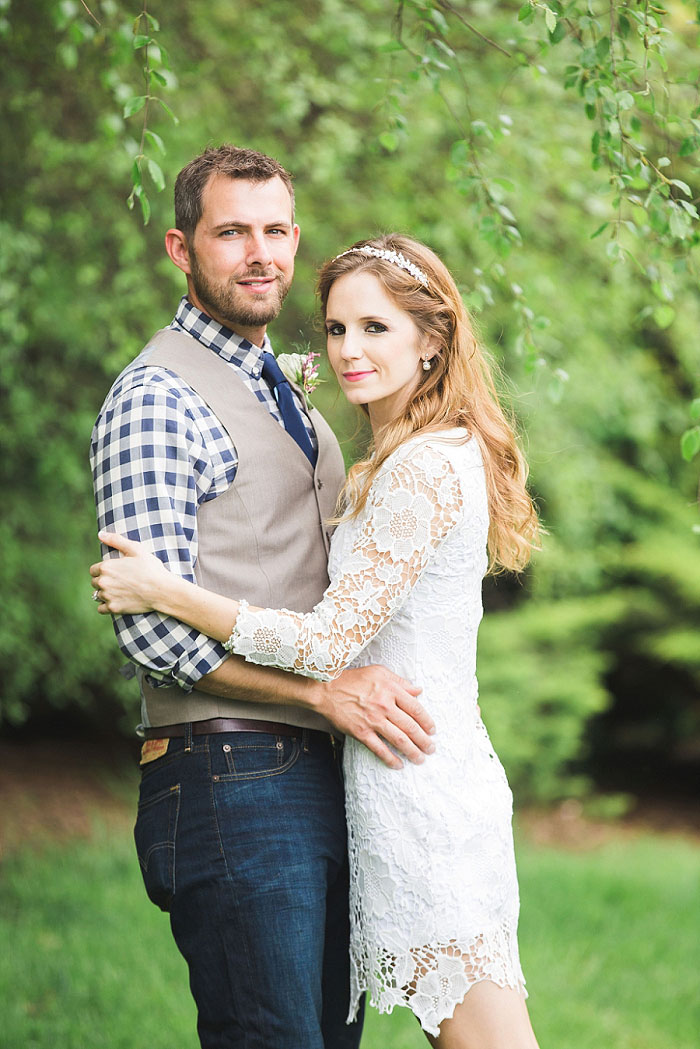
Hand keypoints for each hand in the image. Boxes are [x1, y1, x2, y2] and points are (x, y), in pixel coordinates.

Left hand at [89, 531, 171, 614]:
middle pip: (95, 583)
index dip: (103, 570)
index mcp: (106, 567)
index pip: (94, 570)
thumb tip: (100, 534)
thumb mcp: (136, 549)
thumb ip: (116, 540)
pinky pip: (101, 608)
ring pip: (98, 595)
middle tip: (119, 581)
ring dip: (106, 593)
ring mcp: (108, 596)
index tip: (114, 572)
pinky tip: (117, 601)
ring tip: (120, 591)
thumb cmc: (151, 568)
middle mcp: (103, 582)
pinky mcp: (113, 608)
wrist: (162, 590)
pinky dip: (107, 605)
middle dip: (104, 581)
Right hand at [318, 665, 434, 769]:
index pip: (416, 708)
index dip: (427, 721)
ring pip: (399, 739)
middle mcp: (385, 706)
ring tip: (420, 759)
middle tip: (431, 748)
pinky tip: (398, 765)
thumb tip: (418, 690)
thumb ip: (400, 681)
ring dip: (412, 751)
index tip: (432, 730)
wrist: (326, 689)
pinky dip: (390, 758)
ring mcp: (373, 720)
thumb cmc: (353, 679)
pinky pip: (379, 748)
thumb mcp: (379, 672)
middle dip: (424, 740)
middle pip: (410, 726)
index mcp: (391, 690)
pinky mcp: (361, 732)